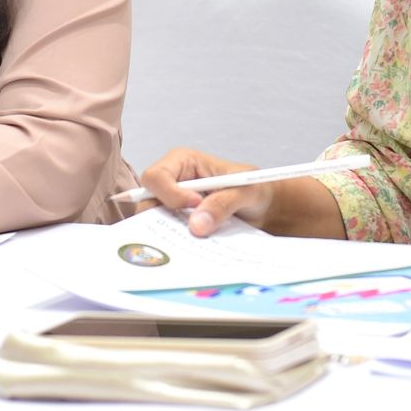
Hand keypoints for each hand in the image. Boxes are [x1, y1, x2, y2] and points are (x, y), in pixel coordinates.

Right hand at [138, 148, 267, 236]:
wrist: (264, 207)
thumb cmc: (253, 188)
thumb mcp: (245, 191)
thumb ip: (222, 204)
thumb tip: (196, 226)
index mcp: (183, 162)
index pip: (156, 177)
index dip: (170, 194)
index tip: (196, 204)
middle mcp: (172, 182)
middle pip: (147, 202)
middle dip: (163, 220)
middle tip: (191, 231)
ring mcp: (172, 205)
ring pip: (153, 222)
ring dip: (170, 234)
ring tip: (195, 242)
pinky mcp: (178, 223)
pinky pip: (166, 235)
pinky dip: (176, 243)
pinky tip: (194, 248)